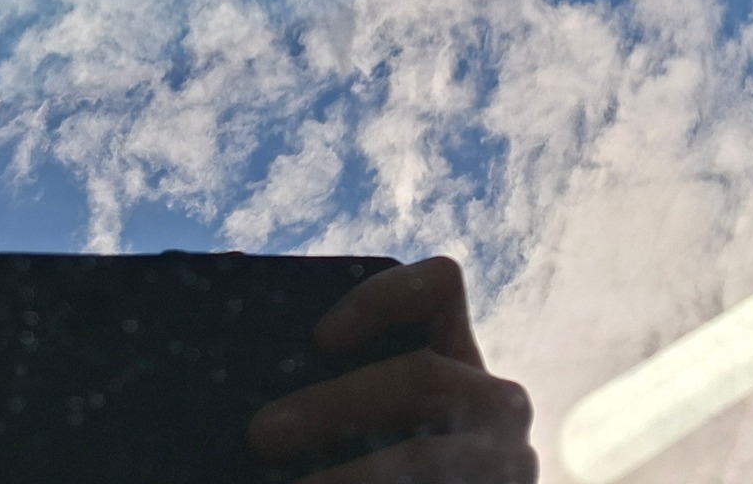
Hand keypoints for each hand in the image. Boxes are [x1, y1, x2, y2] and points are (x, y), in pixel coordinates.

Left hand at [248, 255, 535, 483]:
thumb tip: (246, 342)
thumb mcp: (360, 428)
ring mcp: (506, 460)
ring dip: (346, 474)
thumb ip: (326, 391)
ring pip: (420, 454)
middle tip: (260, 435)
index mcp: (455, 357)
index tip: (319, 338)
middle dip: (333, 405)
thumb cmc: (374, 469)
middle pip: (420, 375)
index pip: (439, 287)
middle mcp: (494, 400)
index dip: (382, 299)